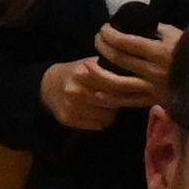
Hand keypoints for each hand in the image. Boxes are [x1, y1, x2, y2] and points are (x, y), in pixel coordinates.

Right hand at [40, 38, 165, 121]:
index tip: (141, 89)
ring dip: (113, 112)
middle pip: (112, 102)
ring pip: (107, 116)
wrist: (47, 85)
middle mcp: (76, 90)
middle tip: (125, 98)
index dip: (130, 88)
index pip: (114, 85)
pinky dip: (103, 121)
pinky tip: (99, 113)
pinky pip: (97, 125)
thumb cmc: (77, 72)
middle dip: (122, 101)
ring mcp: (71, 106)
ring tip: (109, 105)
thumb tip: (138, 74)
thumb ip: (109, 68)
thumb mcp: (91, 64)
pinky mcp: (68, 119)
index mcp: (84, 73)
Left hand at [92, 17, 182, 94]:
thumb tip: (138, 24)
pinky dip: (111, 98)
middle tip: (96, 39)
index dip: (110, 34)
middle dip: (102, 47)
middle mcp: (153, 71)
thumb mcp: (180, 36)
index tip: (104, 28)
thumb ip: (158, 30)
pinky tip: (98, 93)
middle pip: (119, 59)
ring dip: (99, 74)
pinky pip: (128, 101)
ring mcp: (152, 88)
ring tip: (86, 66)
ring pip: (118, 83)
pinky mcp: (153, 100)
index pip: (127, 41)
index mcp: (160, 52)